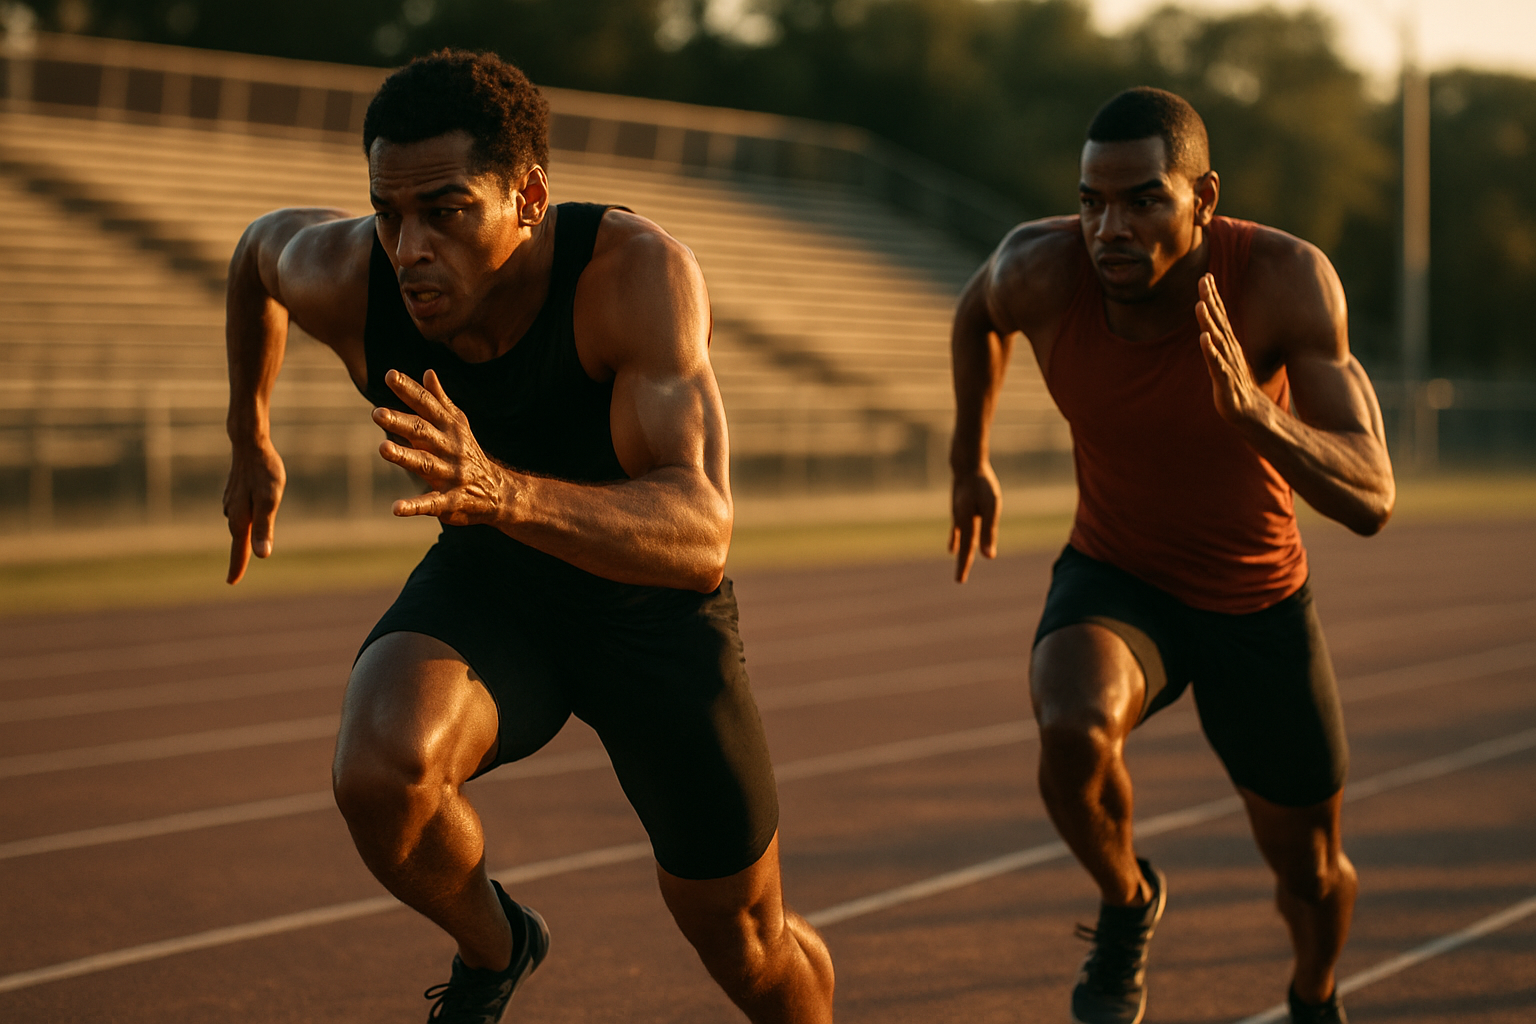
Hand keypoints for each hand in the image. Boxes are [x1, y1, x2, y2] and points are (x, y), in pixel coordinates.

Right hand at [223, 438, 285, 584]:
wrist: (250, 444)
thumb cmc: (264, 472)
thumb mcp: (270, 501)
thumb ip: (265, 529)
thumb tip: (262, 556)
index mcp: (241, 518)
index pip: (240, 549)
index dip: (237, 567)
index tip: (231, 583)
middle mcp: (232, 513)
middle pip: (238, 541)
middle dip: (237, 557)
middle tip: (233, 578)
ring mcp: (231, 503)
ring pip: (240, 526)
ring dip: (243, 538)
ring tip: (245, 550)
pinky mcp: (234, 494)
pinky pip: (241, 514)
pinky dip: (245, 520)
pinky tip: (249, 515)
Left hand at [373, 369, 512, 525]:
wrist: (499, 493)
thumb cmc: (469, 455)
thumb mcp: (459, 425)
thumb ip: (440, 401)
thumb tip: (428, 372)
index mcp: (450, 429)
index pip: (428, 406)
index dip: (410, 390)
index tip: (390, 375)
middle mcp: (450, 449)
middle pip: (423, 433)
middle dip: (401, 422)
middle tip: (377, 413)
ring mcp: (451, 475)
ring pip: (426, 464)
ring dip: (405, 456)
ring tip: (382, 448)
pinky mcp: (451, 501)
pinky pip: (431, 503)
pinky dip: (414, 506)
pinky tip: (396, 508)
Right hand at [949, 462, 1001, 582]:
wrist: (966, 465)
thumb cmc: (982, 484)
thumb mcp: (991, 507)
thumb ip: (989, 531)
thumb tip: (989, 556)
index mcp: (967, 523)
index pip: (966, 549)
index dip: (964, 565)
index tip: (960, 580)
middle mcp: (959, 521)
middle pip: (962, 547)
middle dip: (962, 563)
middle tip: (959, 580)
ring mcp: (958, 515)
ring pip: (960, 539)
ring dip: (961, 554)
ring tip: (960, 567)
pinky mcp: (959, 509)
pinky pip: (957, 530)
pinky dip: (955, 541)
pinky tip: (952, 549)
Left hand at [1197, 273, 1266, 426]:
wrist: (1251, 415)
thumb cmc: (1236, 388)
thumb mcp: (1226, 363)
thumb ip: (1219, 346)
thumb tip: (1210, 332)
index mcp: (1228, 346)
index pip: (1220, 317)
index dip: (1212, 297)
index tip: (1206, 275)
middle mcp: (1229, 352)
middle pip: (1219, 322)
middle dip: (1210, 300)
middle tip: (1203, 279)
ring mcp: (1228, 366)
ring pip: (1217, 341)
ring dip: (1209, 322)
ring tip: (1200, 305)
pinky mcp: (1225, 383)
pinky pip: (1217, 365)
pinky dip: (1211, 352)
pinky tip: (1204, 339)